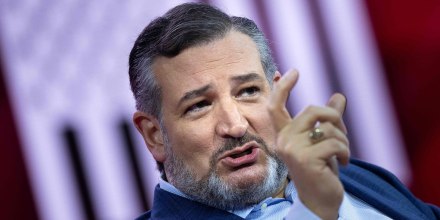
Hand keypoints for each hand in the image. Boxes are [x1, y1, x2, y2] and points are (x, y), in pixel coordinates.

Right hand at [268, 69, 349, 219]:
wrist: (320, 199)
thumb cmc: (321, 169)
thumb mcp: (323, 141)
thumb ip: (328, 120)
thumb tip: (338, 96)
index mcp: (285, 135)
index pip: (276, 107)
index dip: (283, 87)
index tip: (294, 71)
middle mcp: (284, 140)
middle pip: (313, 110)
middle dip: (335, 118)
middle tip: (343, 134)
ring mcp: (292, 150)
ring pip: (327, 127)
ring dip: (343, 140)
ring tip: (343, 154)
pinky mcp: (305, 159)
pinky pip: (334, 143)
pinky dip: (345, 152)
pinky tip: (344, 163)